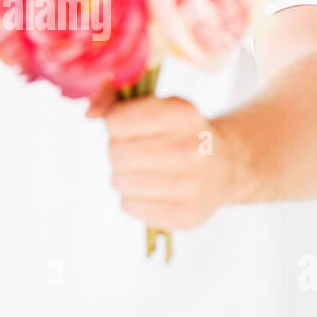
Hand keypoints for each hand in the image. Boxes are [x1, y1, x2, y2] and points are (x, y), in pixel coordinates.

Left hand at [86, 83, 250, 230]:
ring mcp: (190, 186)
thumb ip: (119, 100)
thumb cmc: (182, 132)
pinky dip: (133, 199)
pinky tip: (153, 190)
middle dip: (120, 149)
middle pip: (116, 152)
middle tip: (139, 150)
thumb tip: (90, 111)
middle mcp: (190, 150)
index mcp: (184, 115)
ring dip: (124, 175)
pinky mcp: (185, 216)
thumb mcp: (160, 105)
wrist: (226, 165)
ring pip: (119, 181)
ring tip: (146, 170)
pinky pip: (129, 206)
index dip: (115, 122)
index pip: (118, 121)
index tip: (128, 125)